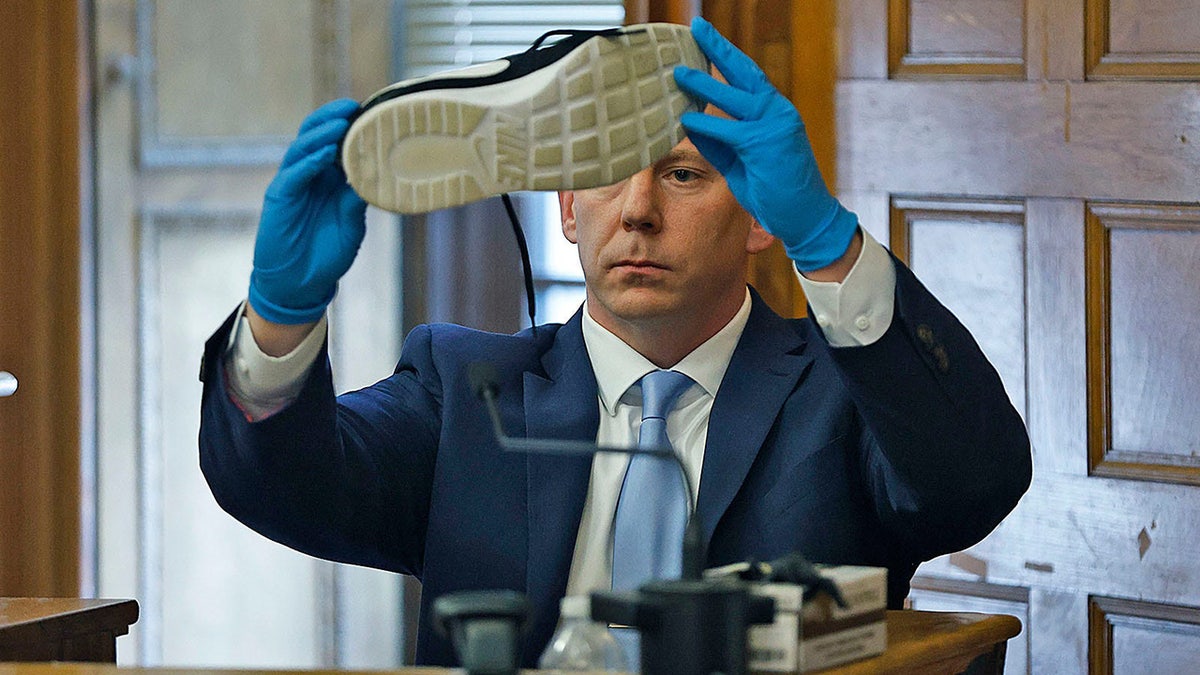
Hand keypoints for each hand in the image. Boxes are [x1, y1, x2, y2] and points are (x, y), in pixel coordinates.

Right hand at [248, 98, 366, 323]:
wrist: (301, 284)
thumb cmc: (327, 254)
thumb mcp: (352, 226)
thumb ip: (358, 202)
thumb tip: (375, 176)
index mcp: (329, 180)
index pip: (337, 144)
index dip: (351, 127)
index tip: (372, 112)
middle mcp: (310, 176)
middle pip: (317, 136)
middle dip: (334, 119)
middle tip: (355, 107)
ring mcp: (293, 184)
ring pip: (303, 149)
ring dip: (322, 135)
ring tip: (342, 123)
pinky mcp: (279, 197)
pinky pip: (294, 174)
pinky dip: (309, 162)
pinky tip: (325, 154)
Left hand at [674, 17, 857, 271]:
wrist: (806, 217)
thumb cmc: (775, 190)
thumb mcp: (740, 162)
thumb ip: (718, 142)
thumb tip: (690, 124)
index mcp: (773, 112)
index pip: (746, 76)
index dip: (725, 55)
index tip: (705, 37)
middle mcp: (777, 112)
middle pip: (744, 72)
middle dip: (719, 48)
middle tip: (697, 27)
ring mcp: (774, 126)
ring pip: (735, 97)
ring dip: (705, 83)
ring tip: (679, 71)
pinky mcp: (766, 146)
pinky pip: (729, 131)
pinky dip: (707, 124)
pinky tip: (686, 117)